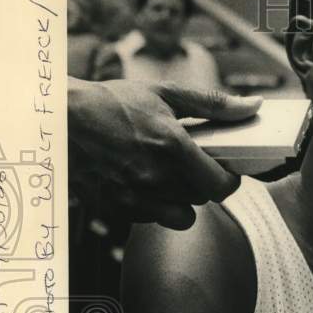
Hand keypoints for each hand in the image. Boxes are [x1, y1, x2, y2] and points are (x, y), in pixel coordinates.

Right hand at [68, 78, 261, 228]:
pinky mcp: (120, 209)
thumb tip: (252, 107)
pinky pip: (154, 219)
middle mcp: (157, 176)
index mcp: (173, 146)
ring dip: (182, 199)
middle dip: (203, 183)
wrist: (60, 121)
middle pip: (203, 199)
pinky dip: (156, 206)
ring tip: (167, 175)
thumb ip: (213, 104)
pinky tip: (144, 182)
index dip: (229, 180)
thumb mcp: (165, 94)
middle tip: (191, 164)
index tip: (224, 169)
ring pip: (182, 216)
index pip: (222, 186)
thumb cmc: (113, 103)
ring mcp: (137, 197)